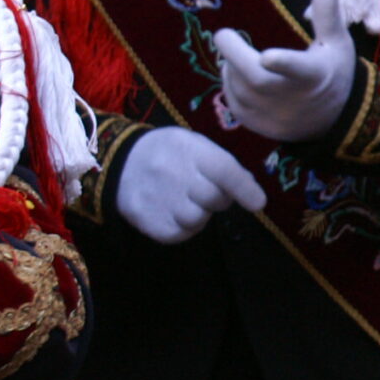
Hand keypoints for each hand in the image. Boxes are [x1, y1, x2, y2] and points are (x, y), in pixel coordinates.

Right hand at [113, 127, 268, 244]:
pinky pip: (178, 234)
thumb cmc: (170, 153)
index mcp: (188, 149)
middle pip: (212, 199)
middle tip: (210, 193)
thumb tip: (251, 189)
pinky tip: (175, 213)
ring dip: (201, 214)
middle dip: (220, 199)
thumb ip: (222, 164)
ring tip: (188, 201)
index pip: (223, 170)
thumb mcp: (195, 145)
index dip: (244, 188)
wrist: (120, 162)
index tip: (258, 203)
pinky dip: (184, 228)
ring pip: (196, 219)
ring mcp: (155, 197)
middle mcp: (171, 172)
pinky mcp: (144, 219)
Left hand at [213, 0, 359, 141]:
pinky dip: (231, 87)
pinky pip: (236, 105)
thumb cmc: (333, 72)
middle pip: (256, 79)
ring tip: (235, 55)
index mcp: (313, 75)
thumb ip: (327, 14)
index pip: (299, 69)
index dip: (283, 63)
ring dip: (231, 69)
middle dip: (235, 55)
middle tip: (224, 35)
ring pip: (241, 90)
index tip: (266, 55)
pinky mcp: (262, 126)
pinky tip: (237, 75)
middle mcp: (293, 99)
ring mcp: (276, 117)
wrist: (334, 120)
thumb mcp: (337, 43)